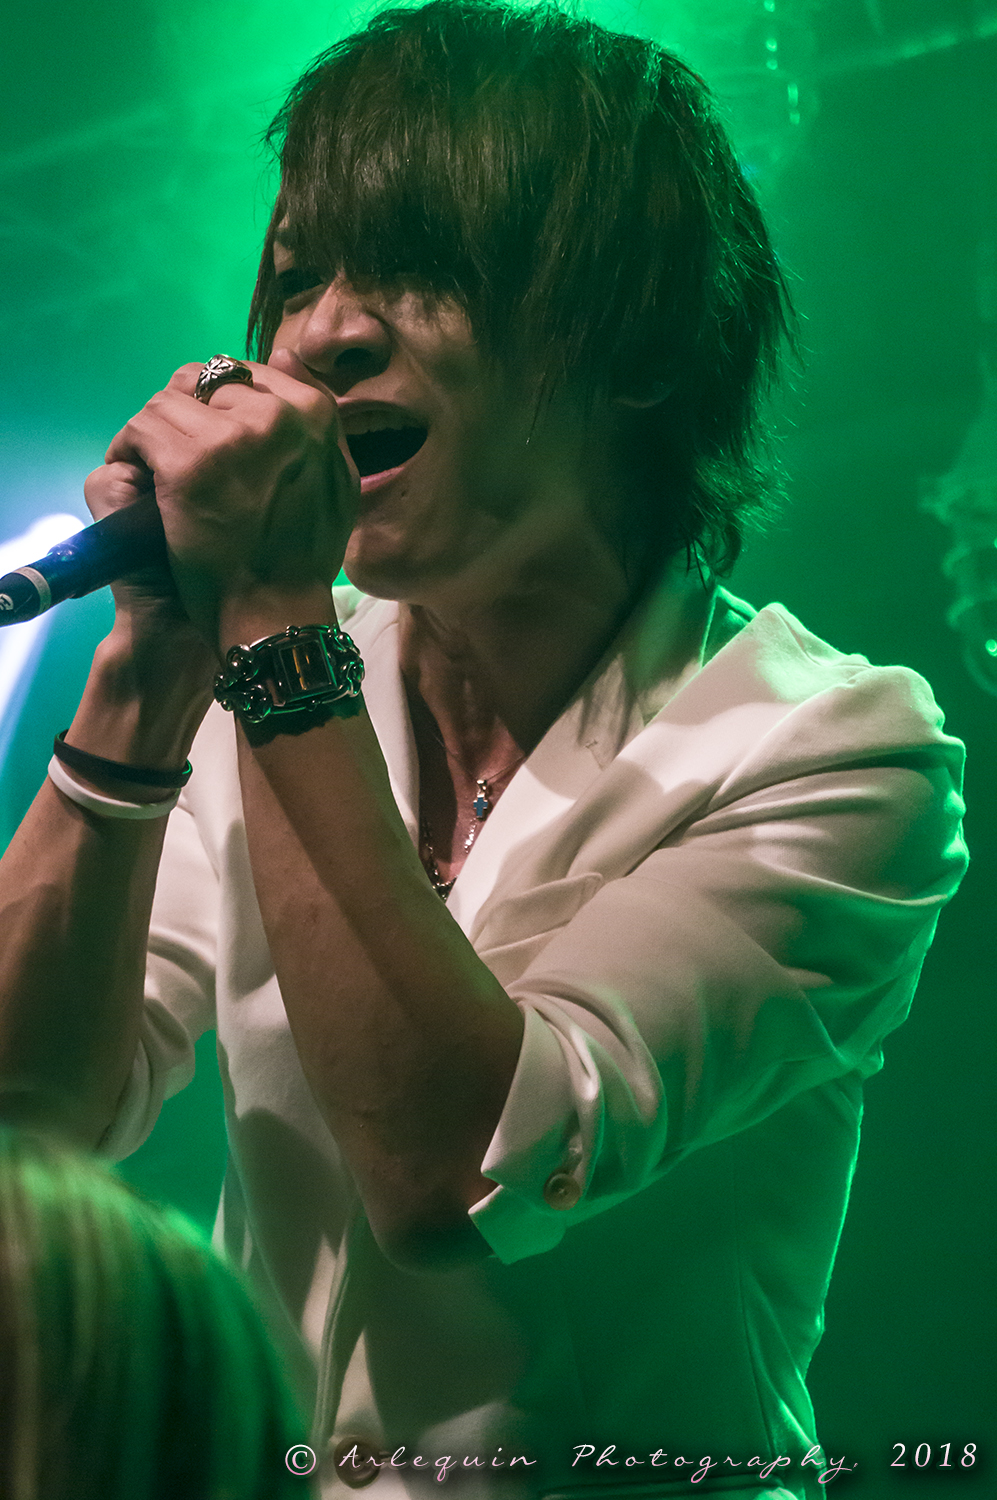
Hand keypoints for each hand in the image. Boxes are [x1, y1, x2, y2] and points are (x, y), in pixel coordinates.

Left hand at [104, 350, 358, 649]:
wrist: (275, 614)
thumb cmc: (304, 559)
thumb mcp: (336, 482)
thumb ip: (319, 421)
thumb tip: (285, 354)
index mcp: (314, 413)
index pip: (247, 374)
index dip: (218, 406)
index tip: (207, 440)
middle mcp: (276, 413)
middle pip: (204, 380)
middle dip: (184, 414)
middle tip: (175, 456)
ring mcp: (231, 436)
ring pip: (167, 401)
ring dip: (153, 433)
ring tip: (153, 469)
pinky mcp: (189, 462)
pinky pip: (142, 428)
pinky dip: (130, 450)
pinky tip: (138, 479)